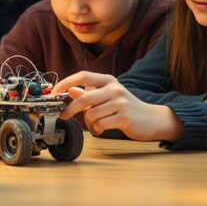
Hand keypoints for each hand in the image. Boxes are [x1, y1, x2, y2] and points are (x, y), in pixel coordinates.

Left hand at [54, 71, 180, 141]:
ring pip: (91, 114)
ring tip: (96, 124)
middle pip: (84, 97)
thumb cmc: (127, 108)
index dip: (65, 83)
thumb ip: (89, 93)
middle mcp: (114, 88)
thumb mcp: (107, 97)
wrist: (152, 119)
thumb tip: (70, 90)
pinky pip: (100, 124)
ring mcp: (120, 102)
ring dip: (89, 123)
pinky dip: (97, 129)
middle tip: (63, 116)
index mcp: (108, 80)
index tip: (54, 92)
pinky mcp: (124, 117)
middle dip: (69, 109)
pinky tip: (102, 129)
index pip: (82, 76)